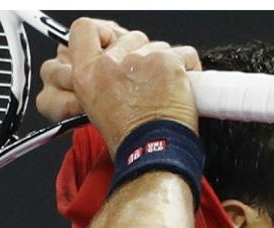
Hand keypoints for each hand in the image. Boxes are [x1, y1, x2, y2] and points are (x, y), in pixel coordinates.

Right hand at [47, 17, 201, 152]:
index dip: (102, 34)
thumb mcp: (97, 107)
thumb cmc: (131, 138)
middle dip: (142, 54)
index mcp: (87, 73)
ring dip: (165, 63)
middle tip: (148, 80)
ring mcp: (140, 59)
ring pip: (158, 45)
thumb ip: (102, 78)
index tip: (114, 44)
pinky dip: (189, 67)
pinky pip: (185, 54)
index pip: (84, 29)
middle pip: (130, 37)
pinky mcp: (167, 62)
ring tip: (166, 90)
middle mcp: (110, 63)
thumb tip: (116, 64)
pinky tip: (185, 86)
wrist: (154, 151)